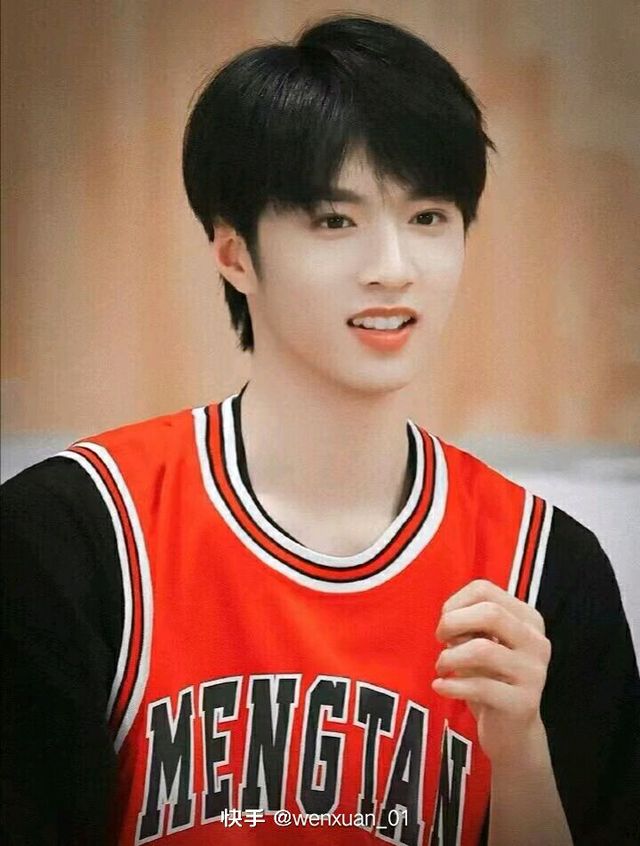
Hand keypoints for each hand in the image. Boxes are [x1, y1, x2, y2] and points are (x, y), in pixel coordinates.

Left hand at [432, 579, 551, 764]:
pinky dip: (452, 685)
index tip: (445, 621)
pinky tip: (440, 686)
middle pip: (490, 612)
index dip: (455, 602)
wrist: (513, 732)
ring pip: (482, 650)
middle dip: (453, 623)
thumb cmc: (491, 678)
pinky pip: (480, 686)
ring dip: (450, 657)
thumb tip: (449, 620)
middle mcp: (536, 642)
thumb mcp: (481, 643)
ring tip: (441, 667)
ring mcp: (533, 673)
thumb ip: (469, 625)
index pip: (485, 589)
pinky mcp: (522, 703)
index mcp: (527, 619)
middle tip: (440, 640)